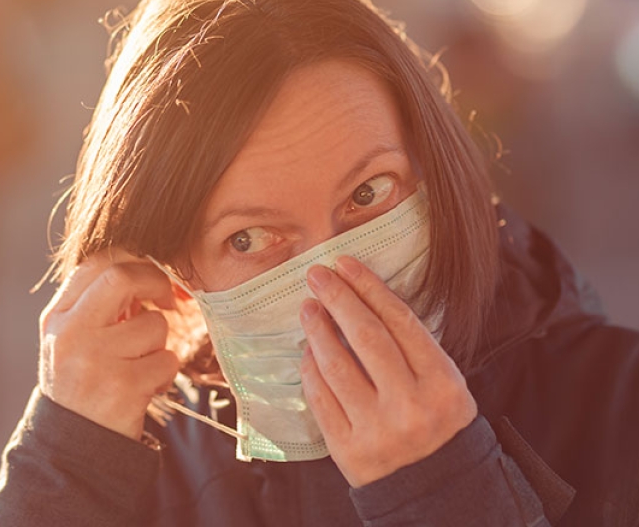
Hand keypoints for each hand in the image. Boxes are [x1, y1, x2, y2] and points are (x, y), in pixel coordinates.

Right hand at [38, 248, 180, 440]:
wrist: (71, 448)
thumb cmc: (79, 386)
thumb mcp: (71, 341)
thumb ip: (97, 307)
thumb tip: (148, 274)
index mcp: (57, 318)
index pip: (96, 264)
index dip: (132, 261)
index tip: (149, 277)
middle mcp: (72, 334)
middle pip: (122, 278)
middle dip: (154, 282)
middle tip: (167, 299)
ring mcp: (96, 360)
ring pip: (154, 325)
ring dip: (160, 343)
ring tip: (142, 363)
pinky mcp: (123, 387)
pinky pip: (167, 360)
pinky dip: (165, 372)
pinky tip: (146, 387)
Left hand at [299, 256, 476, 487]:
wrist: (433, 487)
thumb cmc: (435, 421)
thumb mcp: (443, 383)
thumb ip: (411, 347)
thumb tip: (360, 297)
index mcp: (443, 385)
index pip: (400, 322)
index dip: (369, 288)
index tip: (346, 263)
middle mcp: (411, 406)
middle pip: (366, 338)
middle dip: (338, 299)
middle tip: (318, 275)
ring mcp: (377, 430)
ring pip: (337, 366)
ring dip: (317, 330)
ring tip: (308, 308)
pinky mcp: (348, 450)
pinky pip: (321, 398)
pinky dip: (310, 370)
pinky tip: (307, 350)